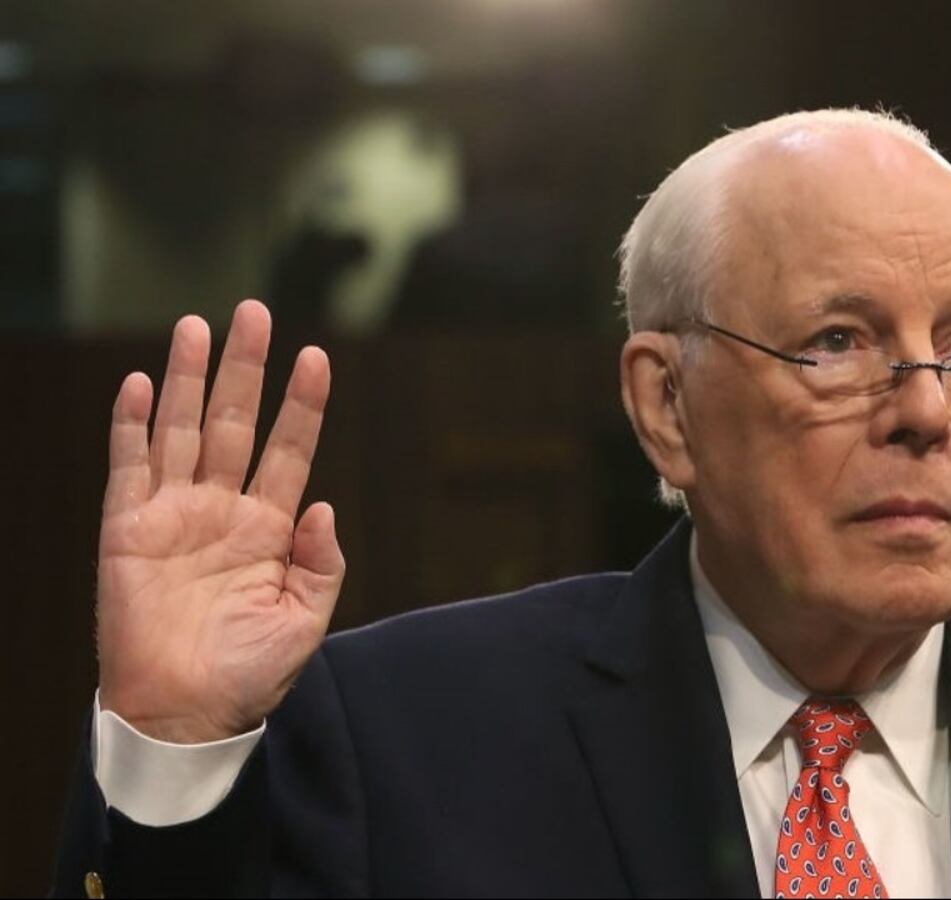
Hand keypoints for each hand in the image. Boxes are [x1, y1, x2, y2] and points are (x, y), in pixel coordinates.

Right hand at [96, 300, 343, 743]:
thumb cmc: (249, 674)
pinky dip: (130, 426)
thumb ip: (322, 563)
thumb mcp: (304, 620)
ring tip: (196, 326)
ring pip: (180, 430)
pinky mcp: (126, 531)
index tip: (318, 356)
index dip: (303, 404)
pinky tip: (136, 384)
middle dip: (244, 367)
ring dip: (186, 379)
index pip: (290, 450)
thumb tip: (324, 505)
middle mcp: (221, 510)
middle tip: (253, 311)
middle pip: (234, 422)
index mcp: (270, 529)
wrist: (186, 715)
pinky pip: (128, 468)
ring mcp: (173, 515)